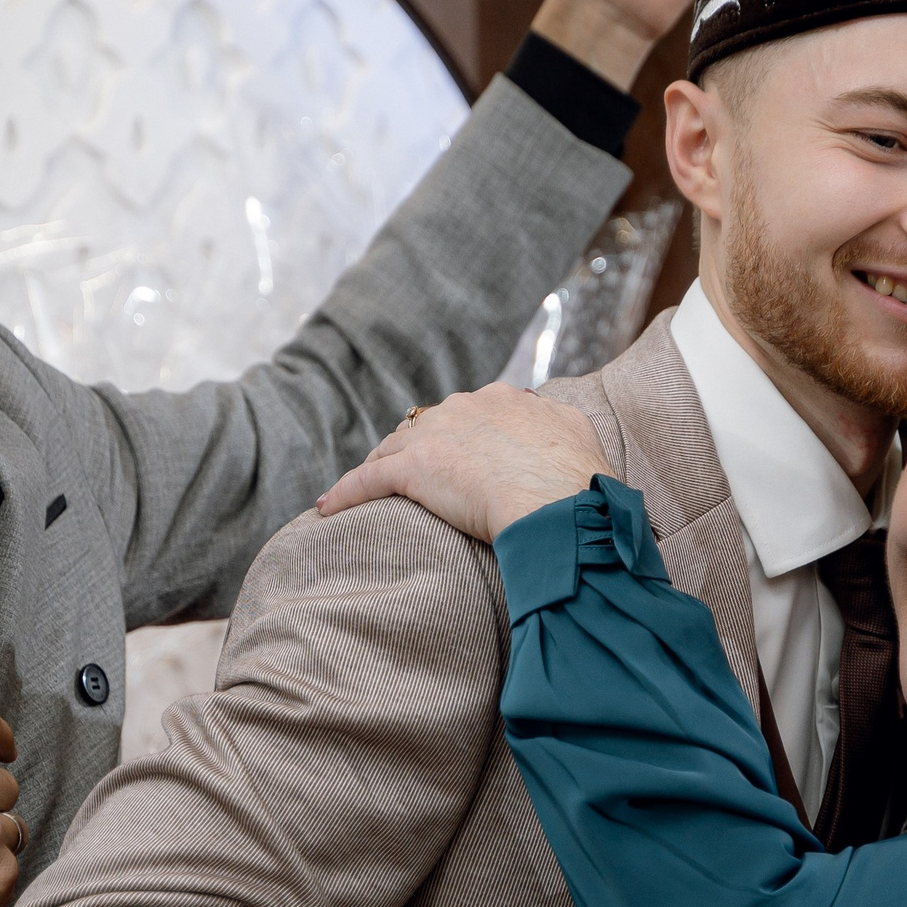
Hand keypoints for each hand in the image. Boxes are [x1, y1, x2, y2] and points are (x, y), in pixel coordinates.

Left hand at [317, 383, 607, 537]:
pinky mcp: (413, 468)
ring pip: (393, 446)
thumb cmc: (579, 483)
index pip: (469, 412)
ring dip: (379, 464)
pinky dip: (345, 492)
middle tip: (409, 471)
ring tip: (364, 486)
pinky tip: (326, 506)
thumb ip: (561, 429)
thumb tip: (559, 433)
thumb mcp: (579, 440)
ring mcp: (438, 435)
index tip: (457, 454)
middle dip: (416, 444)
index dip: (459, 434)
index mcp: (506, 400)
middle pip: (426, 423)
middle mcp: (467, 406)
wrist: (561, 503)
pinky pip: (367, 478)